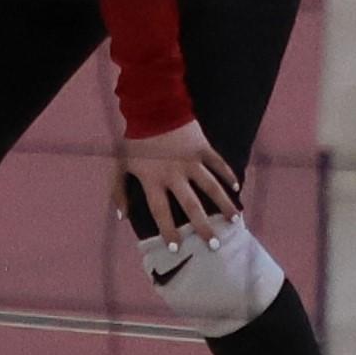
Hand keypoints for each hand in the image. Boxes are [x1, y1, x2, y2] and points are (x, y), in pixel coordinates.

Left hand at [115, 120, 237, 248]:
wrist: (153, 106)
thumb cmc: (135, 139)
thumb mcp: (120, 165)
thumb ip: (118, 193)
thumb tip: (122, 217)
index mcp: (153, 180)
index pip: (161, 212)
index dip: (168, 231)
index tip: (176, 248)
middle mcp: (174, 173)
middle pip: (191, 205)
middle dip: (203, 227)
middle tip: (214, 245)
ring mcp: (190, 160)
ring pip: (211, 186)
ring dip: (223, 204)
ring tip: (235, 220)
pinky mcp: (202, 146)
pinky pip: (218, 163)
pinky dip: (228, 174)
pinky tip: (236, 187)